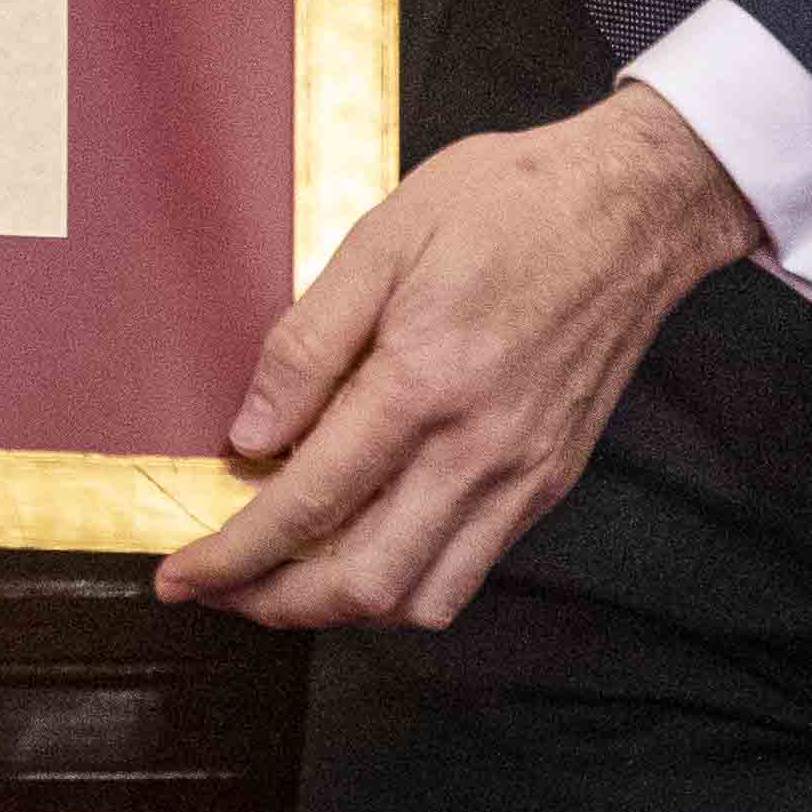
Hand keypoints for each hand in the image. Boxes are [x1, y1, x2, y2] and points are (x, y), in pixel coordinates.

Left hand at [151, 84, 760, 631]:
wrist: (630, 206)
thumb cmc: (505, 202)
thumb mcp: (382, 238)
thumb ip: (309, 344)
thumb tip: (250, 436)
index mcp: (423, 383)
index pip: (307, 502)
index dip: (233, 555)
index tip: (180, 576)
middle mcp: (477, 449)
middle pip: (361, 582)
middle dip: (274, 604)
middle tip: (218, 589)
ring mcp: (521, 475)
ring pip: (420, 598)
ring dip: (339, 609)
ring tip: (282, 580)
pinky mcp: (549, 480)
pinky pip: (469, 570)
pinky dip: (406, 586)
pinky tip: (366, 548)